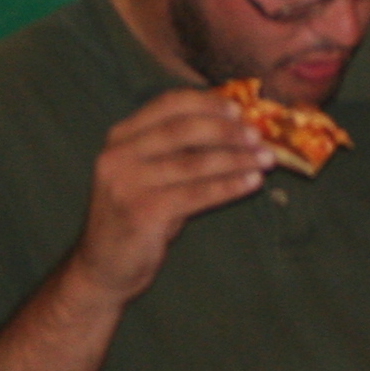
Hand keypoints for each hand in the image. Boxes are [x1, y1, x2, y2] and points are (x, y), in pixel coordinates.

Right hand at [69, 90, 267, 304]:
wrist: (103, 267)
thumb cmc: (137, 215)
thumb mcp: (149, 174)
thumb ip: (177, 150)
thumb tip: (235, 127)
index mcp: (120, 137)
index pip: (168, 104)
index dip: (208, 103)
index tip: (240, 109)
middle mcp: (119, 155)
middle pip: (184, 129)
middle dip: (228, 131)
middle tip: (259, 137)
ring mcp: (128, 184)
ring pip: (195, 162)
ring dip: (237, 159)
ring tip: (266, 160)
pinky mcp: (143, 213)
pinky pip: (197, 194)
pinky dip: (229, 186)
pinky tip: (252, 183)